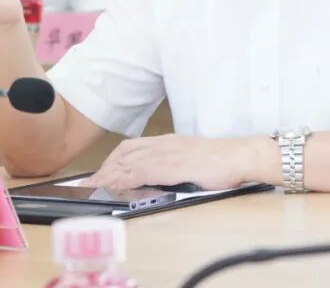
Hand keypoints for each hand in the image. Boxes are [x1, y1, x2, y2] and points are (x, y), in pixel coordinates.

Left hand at [84, 134, 272, 190]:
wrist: (241, 155)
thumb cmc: (222, 161)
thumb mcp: (191, 159)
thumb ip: (172, 167)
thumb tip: (157, 180)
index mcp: (168, 142)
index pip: (131, 148)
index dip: (112, 159)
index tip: (98, 172)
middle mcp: (164, 145)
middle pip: (124, 154)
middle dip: (104, 169)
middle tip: (88, 183)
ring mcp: (168, 154)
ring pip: (129, 162)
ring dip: (109, 174)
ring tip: (94, 187)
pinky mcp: (173, 166)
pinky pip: (142, 171)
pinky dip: (124, 179)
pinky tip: (115, 186)